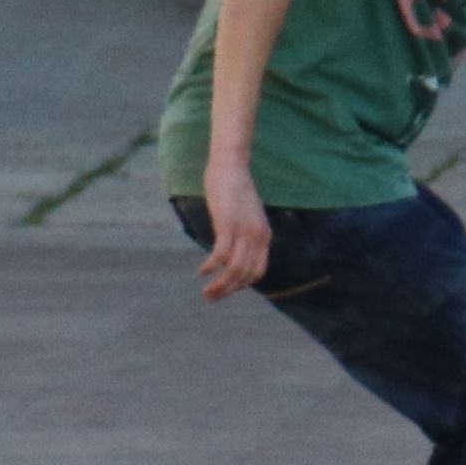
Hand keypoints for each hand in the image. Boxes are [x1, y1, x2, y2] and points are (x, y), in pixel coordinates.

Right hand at [197, 164, 272, 302]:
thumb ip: (242, 233)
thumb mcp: (245, 215)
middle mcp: (257, 237)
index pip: (257, 271)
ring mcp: (244, 232)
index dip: (242, 285)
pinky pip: (221, 255)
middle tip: (210, 299)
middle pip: (245, 275)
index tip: (227, 290)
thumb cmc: (235, 189)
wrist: (231, 166)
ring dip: (220, 285)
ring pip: (234, 270)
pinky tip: (201, 271)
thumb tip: (231, 251)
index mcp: (264, 236)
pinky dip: (211, 267)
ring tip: (206, 293)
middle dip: (228, 291)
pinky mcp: (228, 225)